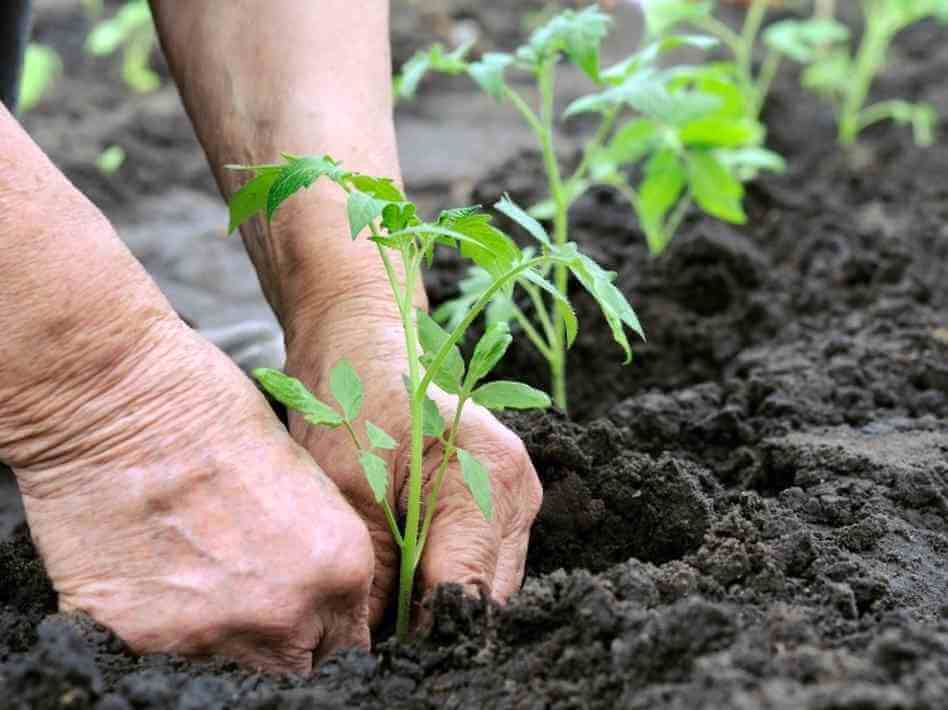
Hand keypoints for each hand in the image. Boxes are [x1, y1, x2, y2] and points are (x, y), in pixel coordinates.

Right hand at [9, 315, 374, 672]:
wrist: (118, 398)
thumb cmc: (214, 410)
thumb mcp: (302, 475)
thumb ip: (319, 547)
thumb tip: (316, 587)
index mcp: (339, 565)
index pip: (349, 639)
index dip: (327, 624)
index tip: (309, 613)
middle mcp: (285, 611)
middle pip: (295, 662)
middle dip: (283, 635)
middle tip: (253, 591)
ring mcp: (211, 632)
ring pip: (231, 661)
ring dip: (223, 627)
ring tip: (197, 566)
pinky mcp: (139, 636)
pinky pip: (162, 649)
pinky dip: (161, 619)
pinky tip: (152, 565)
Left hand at [284, 300, 542, 626]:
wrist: (361, 344)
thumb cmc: (351, 399)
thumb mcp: (349, 492)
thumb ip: (375, 576)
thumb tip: (374, 648)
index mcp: (490, 479)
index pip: (467, 594)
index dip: (422, 634)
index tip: (376, 650)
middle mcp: (519, 492)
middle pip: (486, 598)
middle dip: (432, 624)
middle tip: (374, 631)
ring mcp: (516, 498)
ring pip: (485, 586)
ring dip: (438, 603)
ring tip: (383, 604)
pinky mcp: (501, 502)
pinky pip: (479, 563)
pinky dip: (442, 578)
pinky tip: (402, 575)